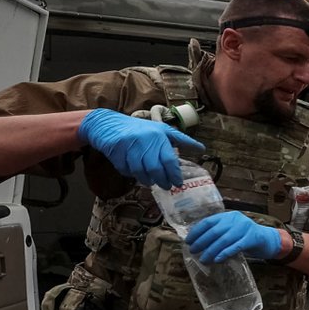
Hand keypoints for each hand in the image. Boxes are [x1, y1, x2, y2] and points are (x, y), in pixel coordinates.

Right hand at [77, 109, 204, 187]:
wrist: (106, 123)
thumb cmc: (140, 130)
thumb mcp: (162, 130)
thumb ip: (181, 140)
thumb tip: (202, 149)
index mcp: (158, 134)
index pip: (169, 159)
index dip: (174, 173)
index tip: (179, 183)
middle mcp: (144, 139)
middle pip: (155, 167)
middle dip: (162, 180)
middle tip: (167, 186)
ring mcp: (128, 145)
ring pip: (139, 171)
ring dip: (147, 180)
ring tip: (152, 182)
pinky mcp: (115, 151)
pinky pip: (125, 169)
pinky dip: (131, 174)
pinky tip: (135, 173)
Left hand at [186, 211, 282, 263]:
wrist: (269, 239)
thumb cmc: (246, 237)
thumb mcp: (232, 231)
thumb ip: (219, 233)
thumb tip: (197, 243)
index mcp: (228, 216)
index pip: (208, 222)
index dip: (196, 231)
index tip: (188, 241)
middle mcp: (236, 219)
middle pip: (215, 231)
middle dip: (201, 242)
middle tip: (193, 251)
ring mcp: (245, 228)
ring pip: (224, 240)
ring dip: (211, 251)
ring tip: (203, 259)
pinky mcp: (252, 238)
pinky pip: (235, 247)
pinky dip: (224, 253)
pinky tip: (217, 260)